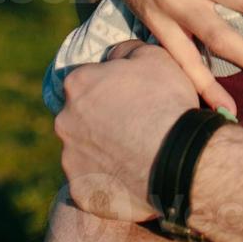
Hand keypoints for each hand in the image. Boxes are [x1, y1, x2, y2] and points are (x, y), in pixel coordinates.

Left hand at [56, 44, 198, 222]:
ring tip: (136, 155)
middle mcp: (64, 121)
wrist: (178, 159)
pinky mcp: (80, 191)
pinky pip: (92, 184)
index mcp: (77, 84)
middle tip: (134, 127)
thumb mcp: (156, 57)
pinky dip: (108, 181)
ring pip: (84, 151)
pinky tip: (132, 178)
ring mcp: (69, 159)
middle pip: (80, 117)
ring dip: (103, 151)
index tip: (130, 98)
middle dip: (101, 120)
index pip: (88, 81)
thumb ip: (128, 50)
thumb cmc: (166, 102)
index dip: (111, 88)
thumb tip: (115, 54)